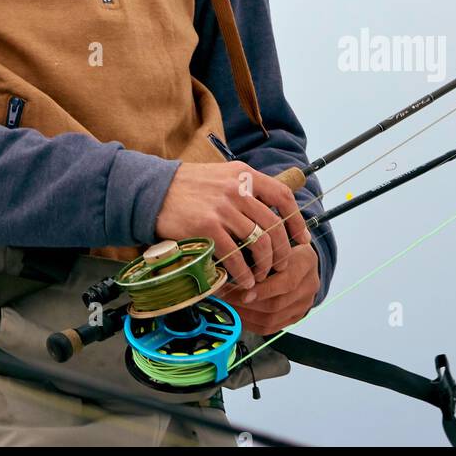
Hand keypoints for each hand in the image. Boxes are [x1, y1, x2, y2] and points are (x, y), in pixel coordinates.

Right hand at [152, 162, 311, 290]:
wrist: (153, 191)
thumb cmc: (188, 186)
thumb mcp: (221, 176)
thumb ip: (244, 188)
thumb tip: (270, 210)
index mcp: (244, 174)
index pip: (282, 196)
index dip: (296, 220)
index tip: (302, 239)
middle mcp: (237, 188)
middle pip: (274, 225)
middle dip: (282, 251)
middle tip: (281, 266)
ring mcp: (223, 208)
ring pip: (260, 243)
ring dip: (264, 266)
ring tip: (261, 276)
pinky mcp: (207, 227)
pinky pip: (235, 255)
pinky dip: (243, 273)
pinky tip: (244, 281)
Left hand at [219, 241, 320, 333]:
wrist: (302, 258)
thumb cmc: (283, 244)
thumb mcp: (277, 237)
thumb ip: (262, 247)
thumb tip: (234, 257)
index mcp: (306, 261)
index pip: (288, 281)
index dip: (264, 289)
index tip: (244, 291)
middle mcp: (309, 285)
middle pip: (277, 303)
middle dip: (247, 304)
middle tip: (225, 297)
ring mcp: (303, 304)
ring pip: (272, 318)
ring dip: (245, 315)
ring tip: (226, 305)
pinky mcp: (295, 317)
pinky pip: (271, 327)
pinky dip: (251, 324)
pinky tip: (236, 315)